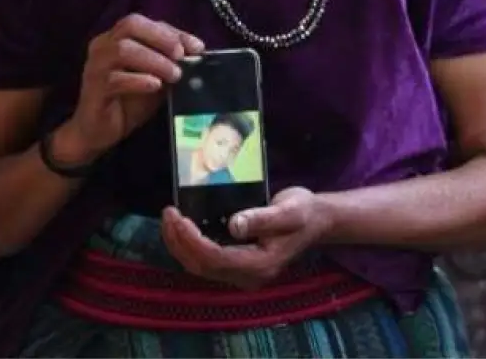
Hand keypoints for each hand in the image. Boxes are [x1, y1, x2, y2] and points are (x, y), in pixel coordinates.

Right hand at [58, 14, 202, 162]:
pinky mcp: (94, 88)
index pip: (145, 23)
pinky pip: (115, 78)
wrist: (98, 132)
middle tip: (181, 55)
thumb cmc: (127, 103)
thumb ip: (168, 65)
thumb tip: (195, 56)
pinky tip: (155, 86)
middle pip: (131, 25)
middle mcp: (103, 45)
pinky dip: (139, 80)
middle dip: (161, 38)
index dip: (172, 32)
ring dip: (154, 60)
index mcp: (116, 38)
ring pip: (123, 49)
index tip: (197, 47)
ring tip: (174, 74)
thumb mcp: (154, 79)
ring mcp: (95, 65)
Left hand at [161, 187, 329, 289]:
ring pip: (201, 267)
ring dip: (180, 245)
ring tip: (169, 219)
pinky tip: (183, 227)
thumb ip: (261, 218)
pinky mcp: (238, 265)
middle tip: (168, 213)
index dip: (192, 240)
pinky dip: (190, 246)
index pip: (215, 258)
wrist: (317, 220)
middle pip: (203, 266)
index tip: (178, 217)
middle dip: (179, 242)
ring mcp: (243, 273)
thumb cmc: (303, 212)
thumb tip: (233, 225)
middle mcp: (249, 275)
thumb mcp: (288, 210)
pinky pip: (207, 261)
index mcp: (260, 265)